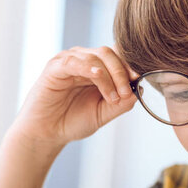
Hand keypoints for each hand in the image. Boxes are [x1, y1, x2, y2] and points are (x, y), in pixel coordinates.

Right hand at [12, 46, 136, 147]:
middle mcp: (84, 60)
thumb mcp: (103, 113)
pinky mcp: (55, 67)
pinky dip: (89, 67)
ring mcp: (69, 61)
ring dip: (110, 75)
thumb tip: (141, 89)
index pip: (118, 57)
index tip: (140, 80)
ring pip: (96, 56)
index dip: (130, 66)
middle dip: (122, 72)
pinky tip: (98, 77)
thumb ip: (122, 103)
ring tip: (113, 97)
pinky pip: (74, 61)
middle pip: (110, 53)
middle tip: (127, 93)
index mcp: (97, 68)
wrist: (47, 134)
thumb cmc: (72, 121)